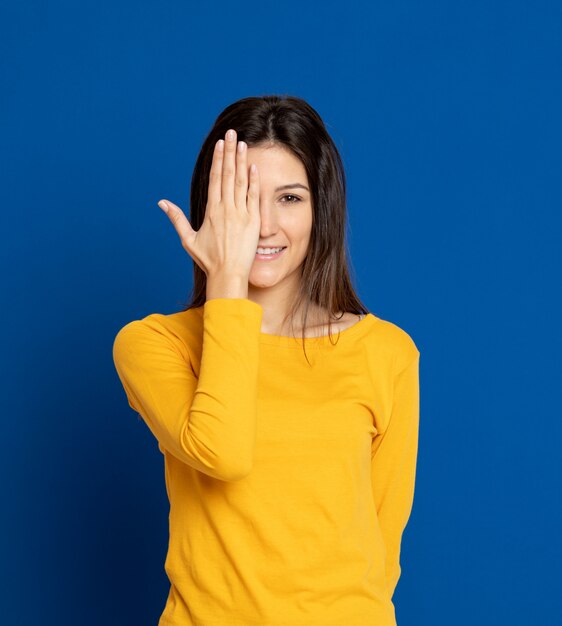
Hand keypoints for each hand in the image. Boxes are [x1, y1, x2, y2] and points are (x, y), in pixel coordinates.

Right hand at [157, 128, 259, 279]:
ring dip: (242, 161)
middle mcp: (226, 209)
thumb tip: (161, 202)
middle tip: (232, 133)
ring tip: (243, 143)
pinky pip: (254, 197)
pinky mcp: (253, 222)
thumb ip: (176, 218)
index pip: (215, 178)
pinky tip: (254, 167)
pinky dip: (254, 181)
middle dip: (230, 152)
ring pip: (241, 182)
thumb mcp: (188, 239)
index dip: (218, 160)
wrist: (228, 275)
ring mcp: (241, 214)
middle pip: (228, 174)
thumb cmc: (208, 260)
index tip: (220, 145)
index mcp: (211, 211)